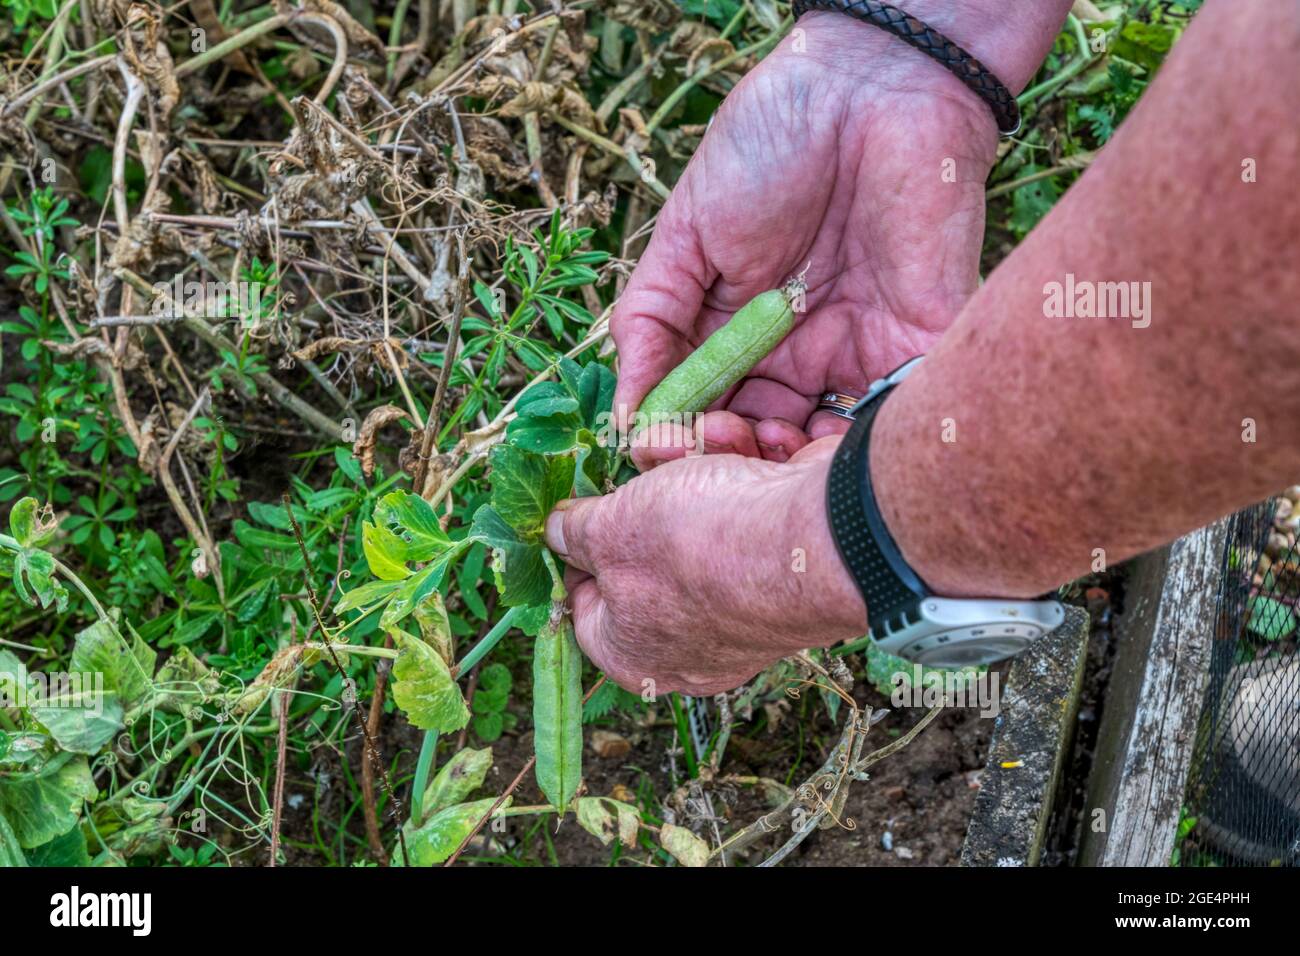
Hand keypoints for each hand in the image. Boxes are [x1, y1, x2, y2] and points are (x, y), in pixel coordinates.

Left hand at [544, 438, 867, 695]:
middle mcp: (691, 648)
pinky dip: (748, 477)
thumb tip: (554, 533)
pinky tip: (753, 446)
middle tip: (648, 453)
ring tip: (709, 439)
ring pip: (701, 526)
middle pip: (647, 557)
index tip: (579, 507)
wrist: (821, 539)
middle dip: (648, 494)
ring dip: (700, 471)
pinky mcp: (787, 574)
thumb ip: (576, 532)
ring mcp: (745, 613)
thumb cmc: (700, 544)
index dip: (576, 549)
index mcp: (634, 654)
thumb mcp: (612, 527)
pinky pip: (751, 520)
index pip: (584, 607)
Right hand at [613, 11, 1002, 466]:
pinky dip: (855, 448)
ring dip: (787, 465)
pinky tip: (820, 452)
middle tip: (712, 446)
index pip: (705, 412)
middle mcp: (799, 356)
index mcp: (740, 333)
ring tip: (763, 446)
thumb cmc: (768, 148)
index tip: (658, 447)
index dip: (680, 440)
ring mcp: (859, 354)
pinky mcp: (917, 345)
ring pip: (821, 446)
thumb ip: (650, 324)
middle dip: (731, 458)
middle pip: (761, 440)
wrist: (869, 85)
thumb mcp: (685, 236)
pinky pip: (891, 417)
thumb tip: (625, 417)